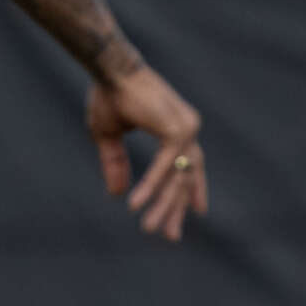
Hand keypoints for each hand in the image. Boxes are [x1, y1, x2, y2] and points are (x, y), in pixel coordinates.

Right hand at [86, 65, 207, 241]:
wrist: (109, 70)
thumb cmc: (108, 95)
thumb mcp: (108, 137)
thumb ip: (115, 164)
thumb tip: (117, 194)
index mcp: (178, 127)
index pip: (191, 165)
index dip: (193, 189)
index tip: (197, 212)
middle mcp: (188, 128)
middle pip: (187, 176)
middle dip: (177, 207)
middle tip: (170, 235)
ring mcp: (186, 129)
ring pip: (177, 177)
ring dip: (163, 204)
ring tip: (150, 228)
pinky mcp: (176, 131)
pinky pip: (165, 167)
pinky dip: (151, 186)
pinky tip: (137, 204)